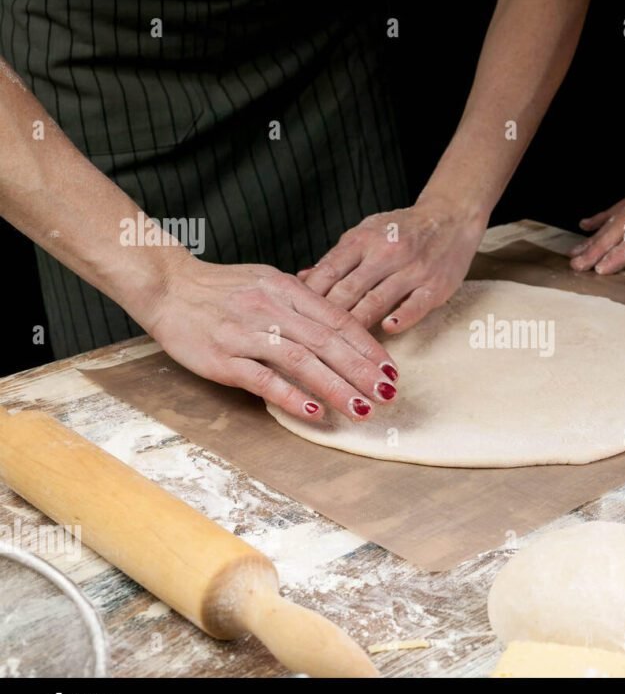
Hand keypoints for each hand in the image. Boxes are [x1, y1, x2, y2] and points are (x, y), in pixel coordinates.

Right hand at [139, 259, 399, 421]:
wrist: (166, 285)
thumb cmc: (221, 288)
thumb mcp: (267, 281)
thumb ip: (302, 301)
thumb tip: (341, 321)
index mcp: (286, 288)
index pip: (337, 319)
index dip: (368, 347)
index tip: (390, 370)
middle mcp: (270, 308)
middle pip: (326, 341)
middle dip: (362, 370)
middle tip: (389, 394)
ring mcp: (245, 333)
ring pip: (301, 361)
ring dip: (336, 387)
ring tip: (362, 409)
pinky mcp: (221, 358)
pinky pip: (262, 379)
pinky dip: (291, 395)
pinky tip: (316, 412)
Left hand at [299, 198, 487, 332]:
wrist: (451, 217)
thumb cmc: (402, 229)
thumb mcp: (365, 233)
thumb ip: (336, 259)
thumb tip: (301, 279)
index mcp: (361, 239)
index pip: (328, 272)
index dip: (307, 298)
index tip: (291, 320)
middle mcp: (385, 253)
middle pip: (347, 290)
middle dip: (325, 318)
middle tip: (308, 342)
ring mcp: (412, 270)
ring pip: (376, 300)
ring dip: (356, 325)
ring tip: (339, 349)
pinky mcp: (435, 285)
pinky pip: (415, 305)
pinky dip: (401, 317)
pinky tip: (388, 328)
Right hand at [571, 121, 624, 273]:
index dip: (622, 252)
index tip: (602, 268)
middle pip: (623, 225)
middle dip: (598, 247)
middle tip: (576, 265)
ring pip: (618, 215)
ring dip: (596, 235)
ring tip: (575, 252)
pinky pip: (624, 202)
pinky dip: (604, 215)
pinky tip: (589, 224)